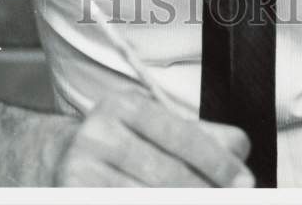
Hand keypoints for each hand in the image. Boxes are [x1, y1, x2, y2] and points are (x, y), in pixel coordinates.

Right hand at [55, 91, 254, 186]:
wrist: (55, 158)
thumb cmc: (118, 142)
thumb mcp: (154, 125)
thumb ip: (199, 134)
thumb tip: (240, 147)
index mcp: (124, 106)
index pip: (180, 135)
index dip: (217, 161)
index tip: (245, 181)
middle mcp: (99, 134)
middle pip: (167, 175)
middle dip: (206, 192)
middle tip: (232, 198)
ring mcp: (81, 172)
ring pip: (146, 197)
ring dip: (185, 204)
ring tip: (207, 202)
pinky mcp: (72, 196)